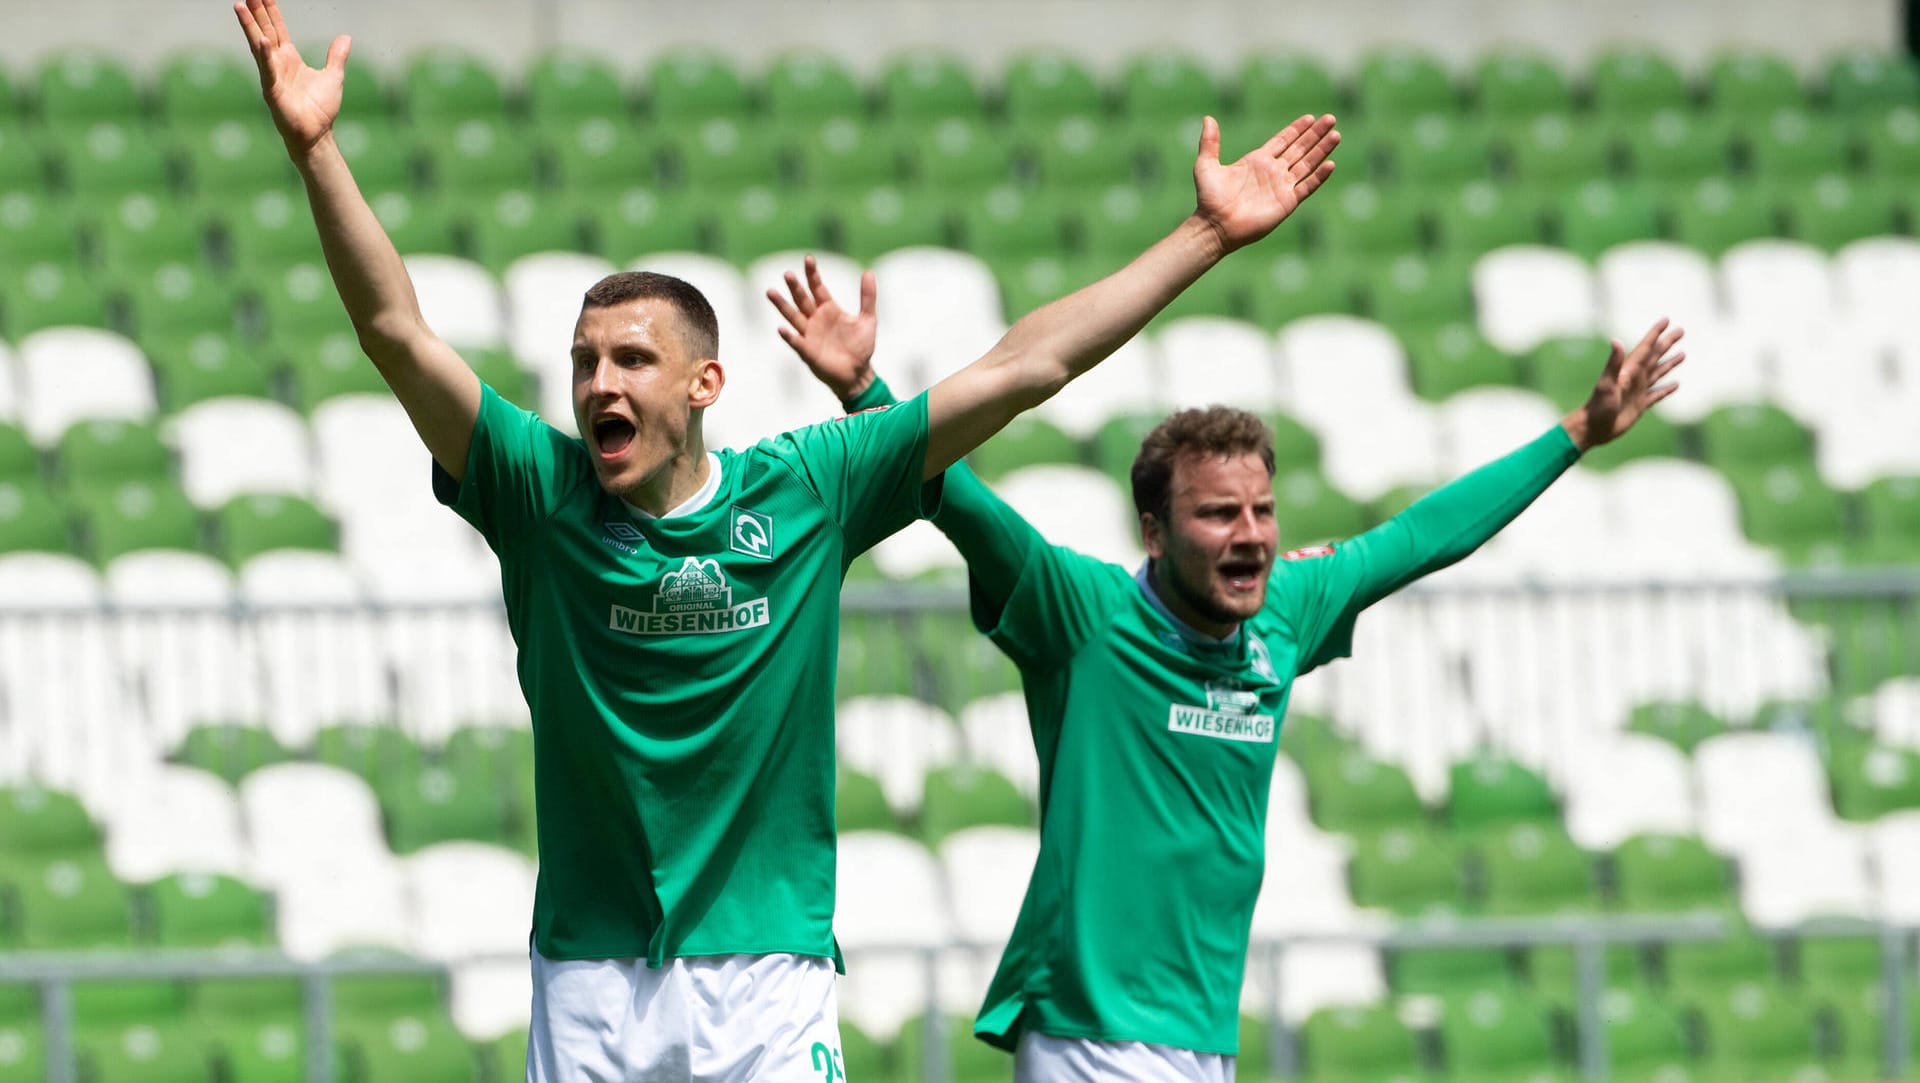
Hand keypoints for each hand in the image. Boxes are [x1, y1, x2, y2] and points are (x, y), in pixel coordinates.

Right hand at [234, 0, 349, 155]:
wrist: (317, 135)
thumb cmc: (320, 109)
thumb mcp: (333, 76)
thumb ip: (337, 56)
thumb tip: (345, 37)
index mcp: (289, 59)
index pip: (277, 29)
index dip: (271, 11)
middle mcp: (276, 64)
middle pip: (265, 31)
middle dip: (256, 11)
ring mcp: (272, 76)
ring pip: (259, 45)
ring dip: (250, 26)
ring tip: (241, 5)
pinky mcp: (272, 91)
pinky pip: (268, 70)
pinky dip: (265, 55)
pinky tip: (261, 40)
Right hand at [766, 255, 878, 403]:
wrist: (858, 373)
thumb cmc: (861, 347)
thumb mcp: (868, 319)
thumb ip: (867, 297)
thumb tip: (868, 272)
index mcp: (828, 308)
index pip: (817, 287)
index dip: (812, 274)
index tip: (808, 258)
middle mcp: (815, 319)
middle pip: (802, 299)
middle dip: (795, 287)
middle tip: (788, 274)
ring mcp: (809, 335)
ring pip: (793, 316)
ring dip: (782, 306)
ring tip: (771, 292)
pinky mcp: (808, 352)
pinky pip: (797, 343)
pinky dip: (789, 337)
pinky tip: (782, 329)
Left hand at [1192, 114, 1339, 255]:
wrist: (1216, 225)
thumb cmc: (1209, 198)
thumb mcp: (1206, 166)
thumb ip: (1209, 143)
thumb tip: (1207, 118)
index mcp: (1257, 160)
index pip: (1283, 140)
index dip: (1297, 129)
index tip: (1311, 117)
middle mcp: (1273, 172)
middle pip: (1299, 149)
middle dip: (1315, 134)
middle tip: (1331, 118)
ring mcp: (1281, 187)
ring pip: (1307, 164)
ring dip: (1321, 150)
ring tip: (1336, 134)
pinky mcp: (1287, 202)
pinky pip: (1307, 187)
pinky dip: (1318, 176)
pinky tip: (1330, 164)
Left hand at [1565, 318, 1685, 450]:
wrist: (1593, 428)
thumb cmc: (1597, 405)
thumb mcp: (1607, 383)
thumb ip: (1614, 363)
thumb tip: (1615, 340)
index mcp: (1629, 370)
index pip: (1645, 347)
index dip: (1655, 333)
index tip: (1666, 319)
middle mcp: (1635, 378)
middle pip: (1655, 356)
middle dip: (1667, 343)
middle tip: (1681, 330)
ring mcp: (1638, 391)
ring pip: (1658, 373)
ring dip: (1670, 363)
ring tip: (1683, 354)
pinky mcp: (1640, 405)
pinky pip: (1657, 395)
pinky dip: (1666, 389)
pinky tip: (1676, 385)